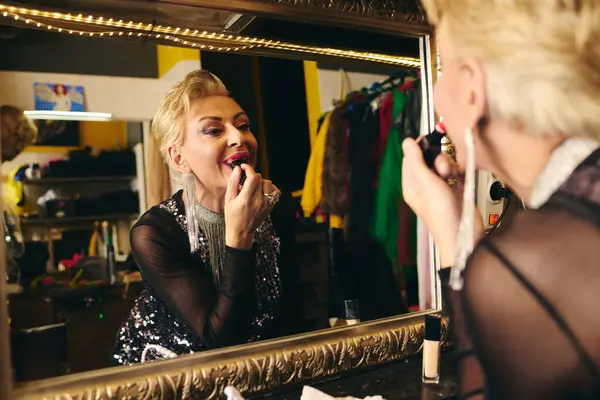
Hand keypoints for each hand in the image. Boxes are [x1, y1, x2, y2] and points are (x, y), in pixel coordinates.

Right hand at [224, 164, 278, 249]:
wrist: (242, 231)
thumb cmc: (232, 215)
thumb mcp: (228, 199)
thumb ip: (233, 182)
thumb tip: (238, 169)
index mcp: (246, 199)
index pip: (253, 177)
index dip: (248, 169)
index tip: (244, 167)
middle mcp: (258, 201)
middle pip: (261, 179)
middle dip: (253, 175)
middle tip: (246, 179)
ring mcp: (266, 204)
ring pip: (269, 184)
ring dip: (261, 181)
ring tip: (254, 186)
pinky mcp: (271, 206)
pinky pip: (275, 192)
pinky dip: (270, 188)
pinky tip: (263, 190)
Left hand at [401, 138, 483, 265]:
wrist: (463, 233)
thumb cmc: (442, 214)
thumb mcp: (427, 183)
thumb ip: (417, 161)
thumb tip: (406, 141)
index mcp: (411, 185)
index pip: (410, 159)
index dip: (419, 148)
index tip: (429, 140)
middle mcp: (423, 185)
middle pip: (428, 160)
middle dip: (436, 158)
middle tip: (442, 168)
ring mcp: (439, 187)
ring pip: (442, 164)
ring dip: (447, 165)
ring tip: (450, 176)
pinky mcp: (454, 189)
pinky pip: (454, 172)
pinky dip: (457, 172)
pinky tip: (458, 178)